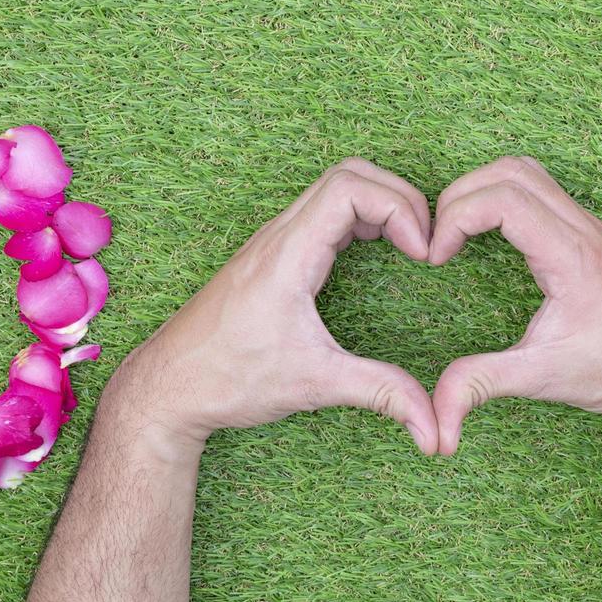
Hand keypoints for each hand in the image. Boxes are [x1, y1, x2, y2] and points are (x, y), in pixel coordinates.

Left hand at [104, 158, 440, 456]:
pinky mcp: (270, 256)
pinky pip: (321, 212)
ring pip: (334, 188)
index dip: (401, 207)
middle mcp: (278, 236)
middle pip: (350, 174)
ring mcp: (272, 242)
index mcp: (288, 254)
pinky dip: (359, 217)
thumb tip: (435, 428)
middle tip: (426, 243)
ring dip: (380, 205)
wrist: (166, 387)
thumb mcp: (314, 385)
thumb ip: (381, 395)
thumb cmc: (227, 379)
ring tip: (410, 247)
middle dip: (400, 197)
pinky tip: (378, 252)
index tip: (423, 254)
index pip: (351, 187)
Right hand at [428, 157, 601, 453]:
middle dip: (460, 196)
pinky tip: (487, 240)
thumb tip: (434, 423)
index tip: (437, 258)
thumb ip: (480, 385)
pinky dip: (502, 199)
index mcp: (572, 256)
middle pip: (509, 170)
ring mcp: (589, 226)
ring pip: (525, 171)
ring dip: (481, 191)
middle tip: (439, 241)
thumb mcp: (542, 378)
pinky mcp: (587, 234)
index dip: (455, 218)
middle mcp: (584, 230)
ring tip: (457, 236)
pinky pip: (539, 190)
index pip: (503, 198)